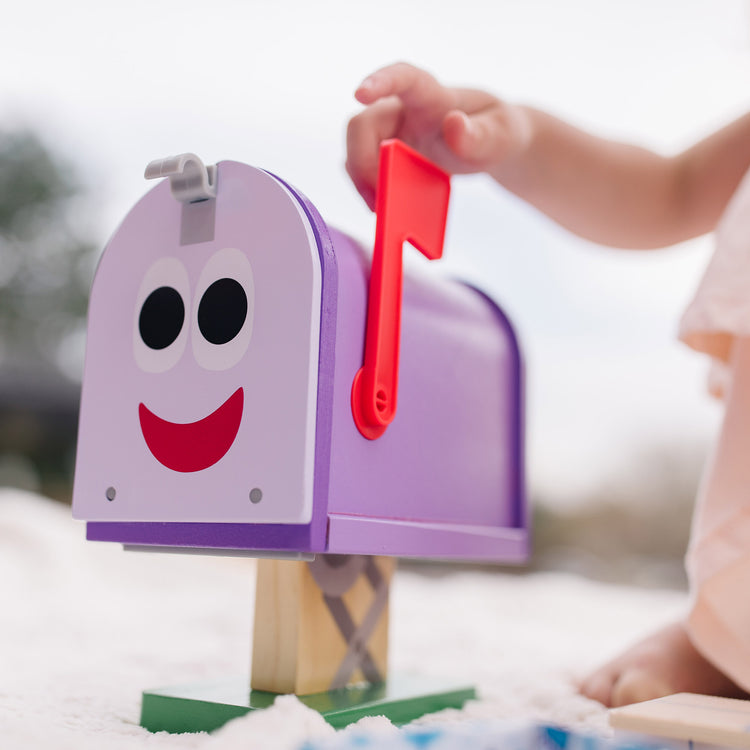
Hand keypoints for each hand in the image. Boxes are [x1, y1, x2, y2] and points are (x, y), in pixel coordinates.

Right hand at [346, 62, 530, 208]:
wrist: (492, 145)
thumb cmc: (497, 132)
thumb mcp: (501, 135)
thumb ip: (480, 135)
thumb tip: (453, 125)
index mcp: (432, 96)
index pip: (403, 77)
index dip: (379, 82)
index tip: (360, 94)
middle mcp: (404, 110)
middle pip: (363, 125)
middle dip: (361, 161)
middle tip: (378, 196)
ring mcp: (393, 133)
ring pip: (357, 150)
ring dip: (361, 180)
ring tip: (379, 208)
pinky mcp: (389, 155)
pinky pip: (365, 169)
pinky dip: (369, 189)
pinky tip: (382, 206)